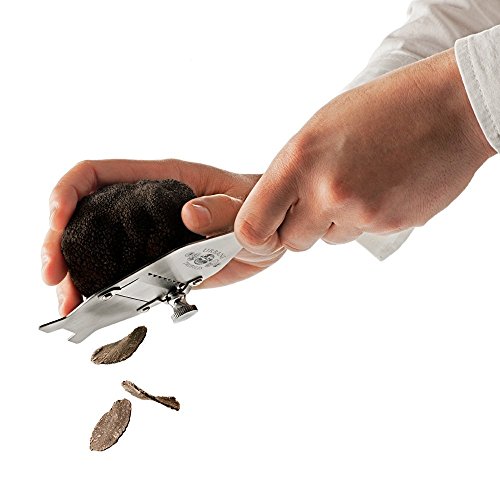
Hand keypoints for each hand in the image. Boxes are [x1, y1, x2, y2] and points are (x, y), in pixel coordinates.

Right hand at [41, 159, 284, 314]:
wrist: (269, 232)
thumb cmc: (258, 206)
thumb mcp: (247, 204)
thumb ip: (221, 208)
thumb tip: (189, 215)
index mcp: (159, 181)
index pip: (96, 175)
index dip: (67, 193)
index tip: (57, 220)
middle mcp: (143, 209)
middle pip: (82, 217)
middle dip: (59, 243)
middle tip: (54, 277)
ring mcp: (146, 238)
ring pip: (96, 251)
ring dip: (75, 276)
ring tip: (68, 303)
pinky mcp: (156, 265)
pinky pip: (122, 277)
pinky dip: (104, 293)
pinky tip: (94, 310)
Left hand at [234, 48, 496, 254]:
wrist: (450, 107)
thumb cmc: (383, 109)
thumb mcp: (320, 127)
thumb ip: (292, 170)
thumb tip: (272, 205)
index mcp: (299, 161)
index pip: (253, 226)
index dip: (255, 235)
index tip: (263, 232)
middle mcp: (326, 191)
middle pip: (293, 241)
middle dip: (302, 226)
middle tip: (321, 199)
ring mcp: (361, 212)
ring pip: (330, 239)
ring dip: (337, 221)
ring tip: (361, 182)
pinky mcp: (390, 225)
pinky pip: (362, 234)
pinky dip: (367, 218)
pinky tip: (383, 186)